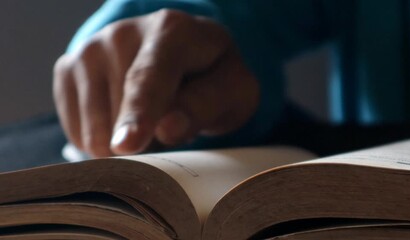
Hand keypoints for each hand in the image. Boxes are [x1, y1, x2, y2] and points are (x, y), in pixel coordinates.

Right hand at [53, 9, 258, 156]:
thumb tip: (167, 129)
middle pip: (120, 111)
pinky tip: (123, 123)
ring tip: (148, 122)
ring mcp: (90, 49)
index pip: (150, 76)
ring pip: (94, 128)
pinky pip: (77, 132)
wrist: (182, 59)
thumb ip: (205, 106)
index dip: (139, 112)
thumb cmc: (211, 78)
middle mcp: (123, 32)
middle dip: (145, 140)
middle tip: (171, 128)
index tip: (126, 145)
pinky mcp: (67, 68)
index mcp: (173, 30)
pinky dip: (101, 142)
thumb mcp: (232, 92)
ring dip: (123, 143)